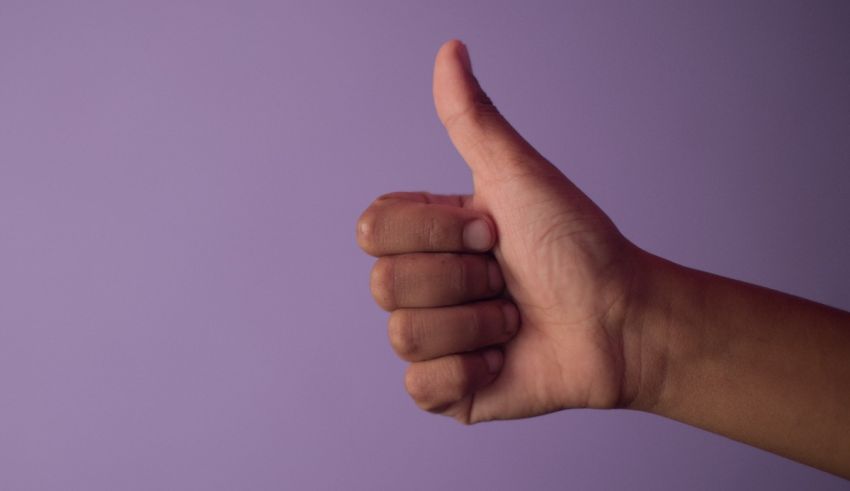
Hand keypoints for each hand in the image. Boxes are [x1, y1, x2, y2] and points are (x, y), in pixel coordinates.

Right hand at [357, 40, 645, 422]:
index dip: (436, 232)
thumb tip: (450, 49)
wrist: (621, 319)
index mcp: (426, 236)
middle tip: (507, 277)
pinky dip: (469, 372)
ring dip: (477, 325)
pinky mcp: (447, 391)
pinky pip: (420, 387)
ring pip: (405, 335)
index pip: (373, 230)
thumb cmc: (577, 244)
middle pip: (386, 284)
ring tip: (514, 319)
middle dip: (465, 280)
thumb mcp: (518, 176)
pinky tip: (503, 359)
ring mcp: (432, 341)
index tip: (492, 229)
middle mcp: (421, 286)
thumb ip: (472, 119)